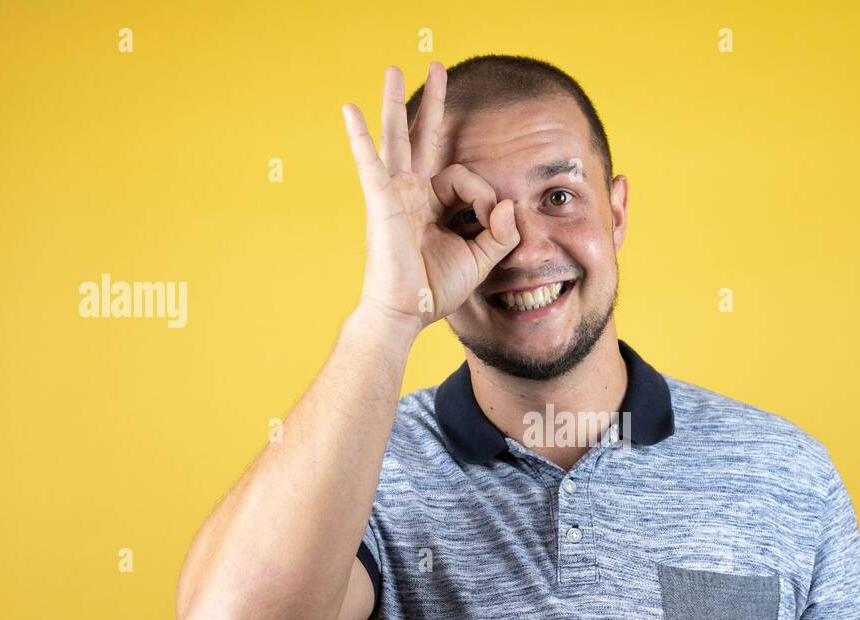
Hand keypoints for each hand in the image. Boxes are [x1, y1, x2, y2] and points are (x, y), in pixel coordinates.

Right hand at [342, 63, 519, 330]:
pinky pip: (370, 164)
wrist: (406, 312)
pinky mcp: (382, 202)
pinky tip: (349, 111)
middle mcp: (414, 193)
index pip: (468, 179)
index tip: (494, 221)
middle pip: (424, 137)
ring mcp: (396, 194)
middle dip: (433, 102)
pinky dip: (360, 138)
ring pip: (398, 138)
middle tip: (438, 66)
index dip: (486, 197)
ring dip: (396, 102)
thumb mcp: (481, 258)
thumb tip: (510, 203)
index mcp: (435, 204)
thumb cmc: (435, 288)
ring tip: (394, 69)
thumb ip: (501, 232)